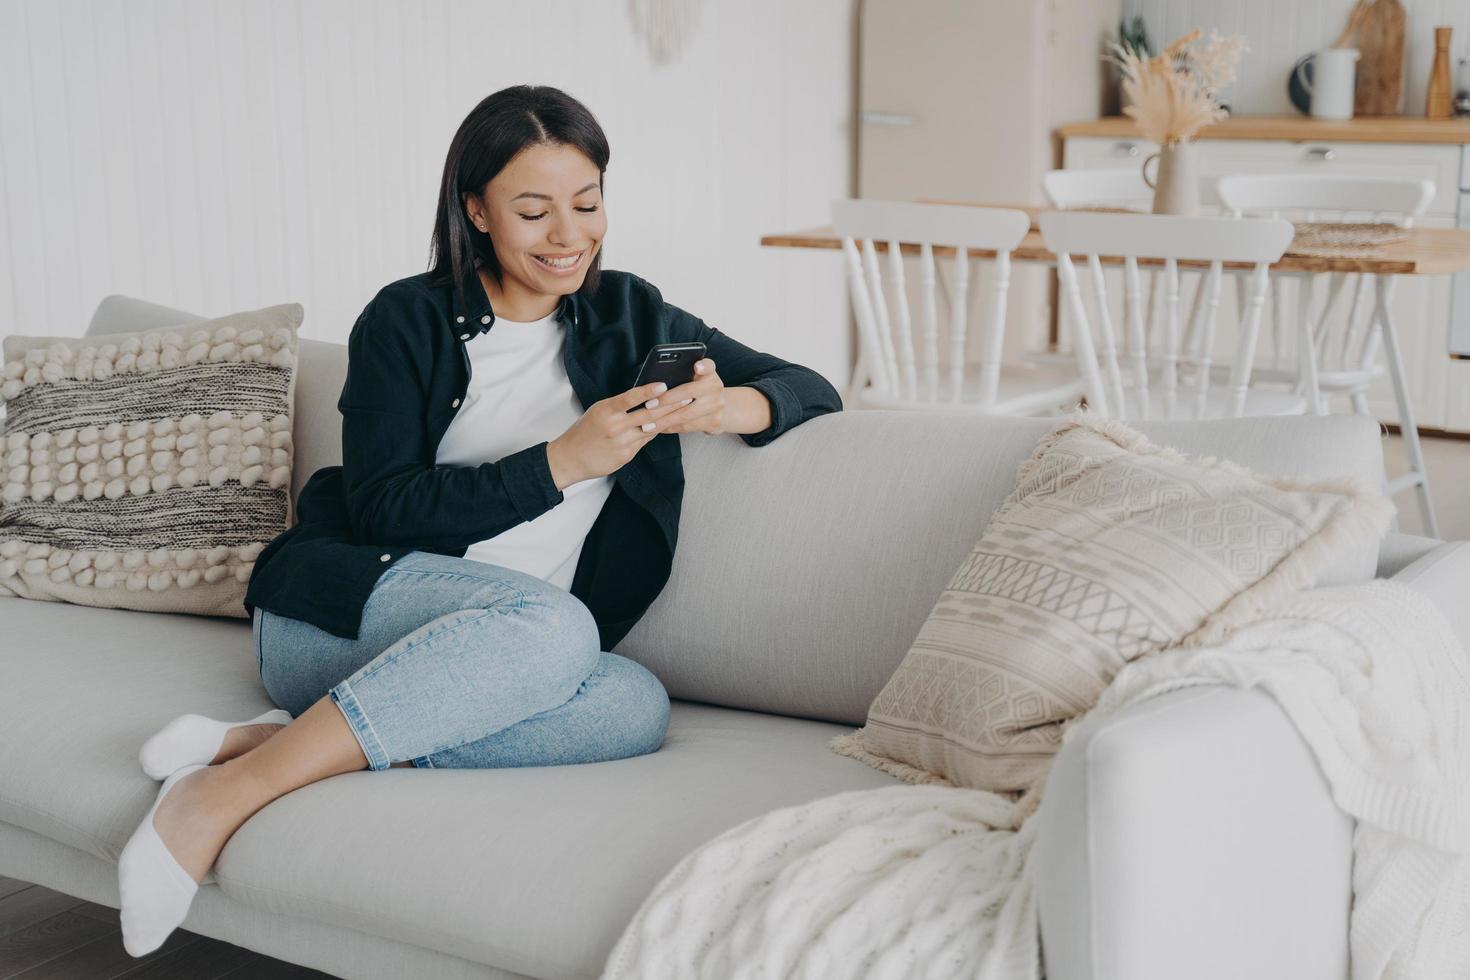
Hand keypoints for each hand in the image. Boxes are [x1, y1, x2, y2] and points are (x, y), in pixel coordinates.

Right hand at [546, 381, 690, 487]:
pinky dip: (654, 431)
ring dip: (669, 418)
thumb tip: (645, 397)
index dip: (648, 391)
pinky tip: (666, 424)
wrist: (570, 458)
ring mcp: (622, 443)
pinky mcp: (626, 455)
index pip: (630, 398)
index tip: (663, 385)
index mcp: (605, 411)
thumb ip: (619, 406)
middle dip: (671, 405)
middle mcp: (615, 426)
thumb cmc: (584, 431)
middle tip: (688, 396)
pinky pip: (645, 440)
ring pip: (651, 428)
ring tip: (685, 409)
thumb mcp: (598, 412)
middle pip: (648, 414)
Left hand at [654, 359, 727, 434]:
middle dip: (666, 400)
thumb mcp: (696, 378)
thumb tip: (656, 378)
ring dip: (664, 420)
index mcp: (710, 373)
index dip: (704, 366)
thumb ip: (682, 373)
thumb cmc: (701, 391)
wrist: (725, 409)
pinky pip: (687, 427)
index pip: (709, 366)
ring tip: (648, 423)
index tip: (697, 367)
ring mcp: (717, 406)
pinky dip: (670, 428)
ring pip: (685, 414)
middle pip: (689, 392)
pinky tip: (659, 428)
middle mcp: (716, 388)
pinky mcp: (714, 422)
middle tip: (648, 405)